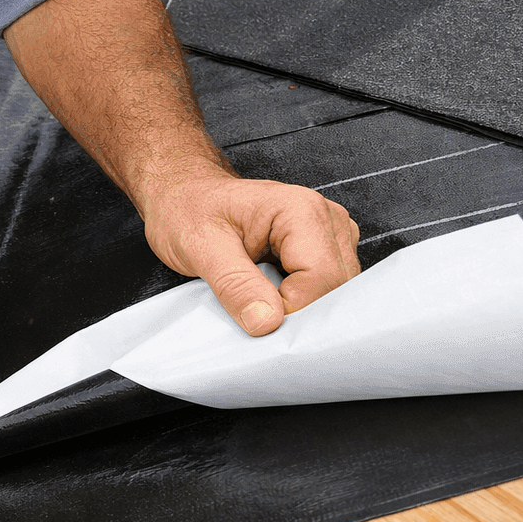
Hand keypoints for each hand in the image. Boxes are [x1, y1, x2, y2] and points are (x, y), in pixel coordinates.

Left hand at [138, 171, 361, 334]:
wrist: (186, 198)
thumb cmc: (189, 213)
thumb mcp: (201, 248)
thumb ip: (235, 284)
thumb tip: (267, 323)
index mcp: (300, 210)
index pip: (321, 277)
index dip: (293, 309)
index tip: (256, 320)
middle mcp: (326, 217)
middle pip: (336, 286)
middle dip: (300, 312)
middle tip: (256, 318)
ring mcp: (330, 233)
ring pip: (336, 291)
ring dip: (302, 309)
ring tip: (260, 304)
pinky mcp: (325, 249)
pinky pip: (328, 288)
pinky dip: (303, 302)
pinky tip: (272, 299)